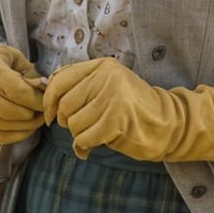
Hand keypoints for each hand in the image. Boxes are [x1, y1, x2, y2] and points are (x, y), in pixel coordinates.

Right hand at [0, 43, 46, 143]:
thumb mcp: (15, 58)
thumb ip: (30, 74)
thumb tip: (44, 90)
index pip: (13, 89)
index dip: (33, 99)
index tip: (46, 102)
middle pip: (6, 110)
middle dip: (30, 114)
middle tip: (43, 113)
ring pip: (1, 125)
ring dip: (25, 126)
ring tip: (37, 119)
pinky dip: (15, 135)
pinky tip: (26, 128)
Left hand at [43, 57, 213, 162]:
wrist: (170, 124)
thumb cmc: (133, 108)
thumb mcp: (108, 86)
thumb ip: (80, 84)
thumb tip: (43, 86)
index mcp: (103, 65)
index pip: (60, 79)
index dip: (49, 100)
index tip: (51, 114)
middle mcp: (107, 77)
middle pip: (65, 103)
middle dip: (66, 121)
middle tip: (78, 128)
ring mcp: (113, 97)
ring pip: (74, 123)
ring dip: (78, 135)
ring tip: (93, 134)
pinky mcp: (117, 119)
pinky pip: (84, 137)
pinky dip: (84, 146)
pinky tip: (92, 147)